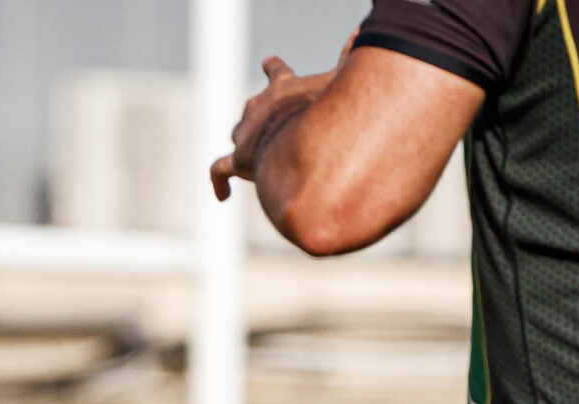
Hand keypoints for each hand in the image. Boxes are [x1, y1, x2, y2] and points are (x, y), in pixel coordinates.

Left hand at [212, 52, 337, 200]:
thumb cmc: (329, 112)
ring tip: (252, 151)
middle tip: (264, 116)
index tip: (269, 64)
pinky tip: (222, 196)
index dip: (274, 68)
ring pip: (238, 133)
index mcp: (284, 86)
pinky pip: (220, 170)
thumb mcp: (342, 81)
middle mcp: (259, 106)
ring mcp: (247, 134)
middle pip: (252, 105)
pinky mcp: (240, 160)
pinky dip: (219, 182)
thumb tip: (359, 32)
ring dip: (245, 139)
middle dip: (258, 110)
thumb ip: (348, 57)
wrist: (306, 146)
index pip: (276, 71)